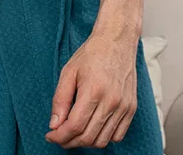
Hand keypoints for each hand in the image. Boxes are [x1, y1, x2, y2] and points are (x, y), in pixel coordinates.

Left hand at [44, 31, 138, 148]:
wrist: (117, 40)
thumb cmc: (92, 53)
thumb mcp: (69, 71)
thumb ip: (60, 99)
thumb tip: (54, 125)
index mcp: (94, 90)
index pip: (74, 126)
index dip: (59, 136)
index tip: (50, 135)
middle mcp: (111, 101)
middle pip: (87, 137)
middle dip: (69, 142)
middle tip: (59, 136)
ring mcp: (123, 106)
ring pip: (102, 141)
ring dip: (85, 142)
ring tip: (74, 133)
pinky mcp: (131, 108)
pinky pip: (117, 136)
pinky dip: (103, 138)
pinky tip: (93, 128)